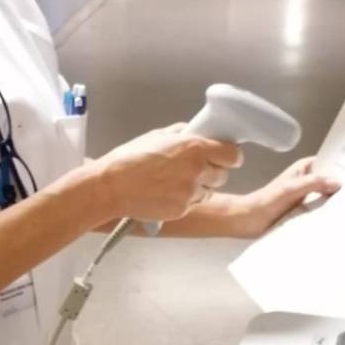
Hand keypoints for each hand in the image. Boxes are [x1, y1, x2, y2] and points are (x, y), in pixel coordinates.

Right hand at [94, 125, 242, 222]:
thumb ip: (183, 134)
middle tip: (194, 167)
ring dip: (200, 186)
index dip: (229, 155)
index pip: (233, 155)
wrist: (111, 187)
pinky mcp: (182, 210)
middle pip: (223, 175)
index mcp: (195, 148)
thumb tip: (197, 133)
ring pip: (209, 191)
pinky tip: (167, 192)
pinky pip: (194, 204)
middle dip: (212, 171)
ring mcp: (190, 193)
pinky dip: (185, 199)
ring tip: (176, 181)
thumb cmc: (130, 158)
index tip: (224, 155)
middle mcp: (197, 171)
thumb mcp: (158, 135)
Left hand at [226, 157, 339, 238]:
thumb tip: (337, 183)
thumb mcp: (291, 188)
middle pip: (332, 179)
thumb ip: (313, 183)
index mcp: (305, 168)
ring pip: (329, 195)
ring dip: (339, 200)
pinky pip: (323, 210)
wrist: (251, 220)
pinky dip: (332, 213)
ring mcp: (309, 196)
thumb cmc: (267, 200)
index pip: (330, 161)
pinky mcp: (307, 211)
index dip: (344, 163)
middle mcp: (309, 180)